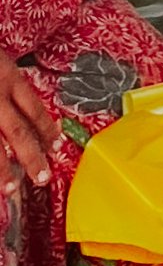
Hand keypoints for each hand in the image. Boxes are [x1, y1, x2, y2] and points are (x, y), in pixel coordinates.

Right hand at [0, 53, 60, 193]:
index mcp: (7, 77)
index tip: (56, 147)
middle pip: (17, 131)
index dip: (46, 131)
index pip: (34, 109)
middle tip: (43, 178)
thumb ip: (9, 88)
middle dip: (31, 157)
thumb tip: (30, 120)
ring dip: (2, 169)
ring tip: (10, 189)